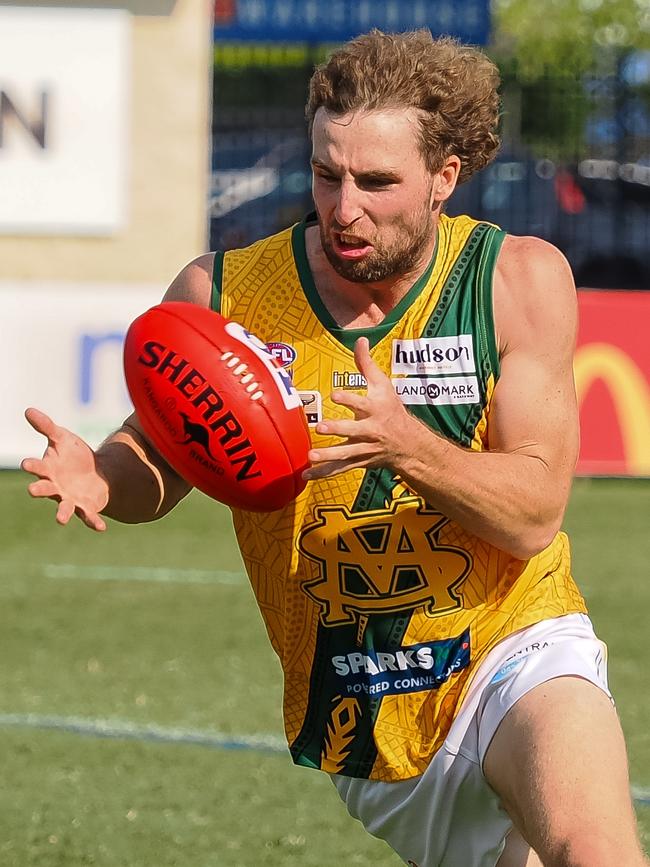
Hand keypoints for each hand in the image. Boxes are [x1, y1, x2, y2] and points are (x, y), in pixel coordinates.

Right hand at [21, 408, 109, 530]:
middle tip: (32, 491)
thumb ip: (46, 427)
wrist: (96, 473)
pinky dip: (93, 522)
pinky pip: (89, 517)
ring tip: (60, 519)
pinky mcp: (85, 508)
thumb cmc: (73, 455)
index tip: (26, 464)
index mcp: (48, 469)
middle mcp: (55, 487)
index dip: (32, 465)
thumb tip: (28, 410)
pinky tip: (101, 528)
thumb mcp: (62, 438)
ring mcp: (69, 499)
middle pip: (44, 489)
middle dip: (39, 490)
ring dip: (62, 513)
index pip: (37, 467)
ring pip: (64, 508)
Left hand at [303, 337, 414, 479]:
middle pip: (354, 430)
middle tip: (320, 427)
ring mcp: (365, 448)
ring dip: (328, 456)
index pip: (362, 403)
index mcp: (375, 409)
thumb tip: (360, 339)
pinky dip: (324, 473)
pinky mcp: (359, 461)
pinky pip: (340, 469)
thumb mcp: (383, 385)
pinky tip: (306, 476)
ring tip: (311, 457)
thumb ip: (367, 364)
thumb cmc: (392, 409)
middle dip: (339, 429)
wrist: (408, 444)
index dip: (349, 399)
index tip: (335, 395)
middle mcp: (371, 430)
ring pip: (346, 453)